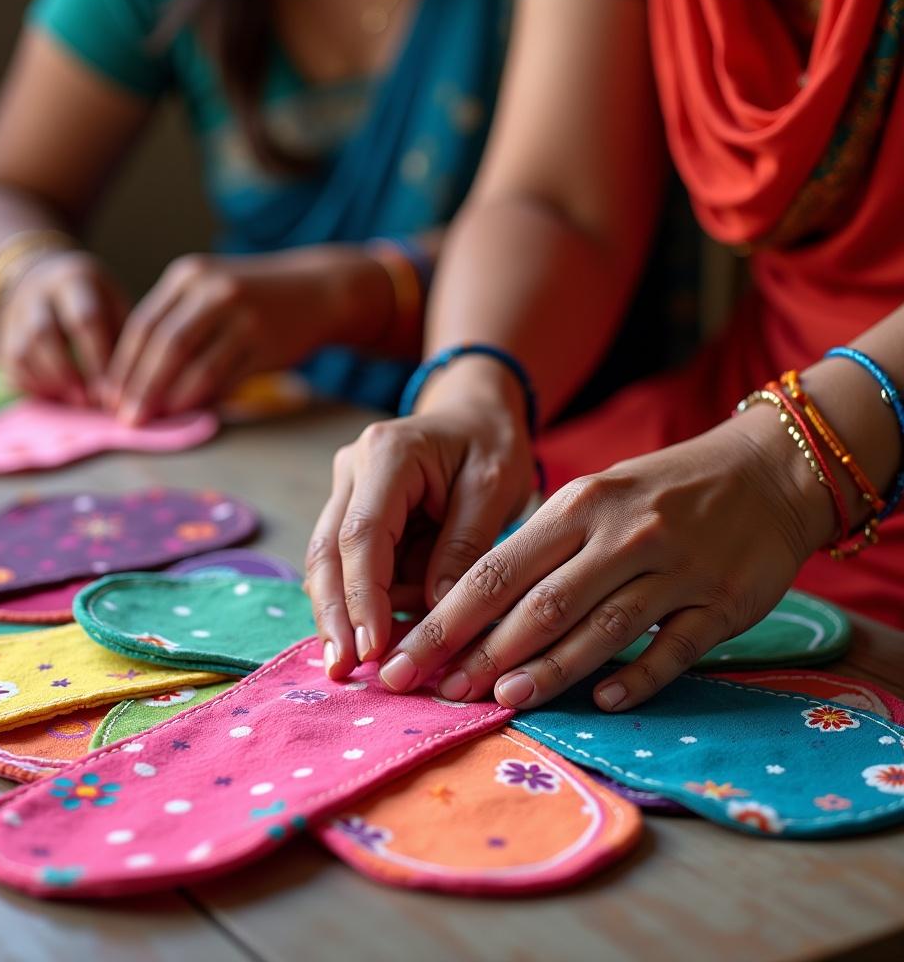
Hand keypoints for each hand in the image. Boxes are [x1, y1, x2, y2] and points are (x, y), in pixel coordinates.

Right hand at [0, 250, 127, 405]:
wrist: (43, 277)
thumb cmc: (96, 300)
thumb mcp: (114, 302)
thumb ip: (123, 336)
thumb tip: (136, 384)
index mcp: (73, 280)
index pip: (84, 319)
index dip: (97, 358)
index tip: (113, 389)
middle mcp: (37, 293)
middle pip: (44, 334)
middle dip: (68, 373)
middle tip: (90, 401)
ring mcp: (13, 312)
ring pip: (21, 350)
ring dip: (49, 382)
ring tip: (76, 402)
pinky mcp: (1, 334)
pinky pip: (8, 364)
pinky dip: (31, 385)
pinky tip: (54, 397)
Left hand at [105, 246, 395, 423]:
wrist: (317, 290)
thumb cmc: (253, 299)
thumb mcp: (209, 292)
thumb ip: (176, 323)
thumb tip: (137, 380)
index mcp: (189, 276)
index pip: (144, 324)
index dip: (123, 365)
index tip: (109, 396)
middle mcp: (213, 291)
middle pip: (164, 346)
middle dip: (140, 387)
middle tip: (126, 418)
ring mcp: (243, 316)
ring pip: (195, 365)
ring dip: (170, 398)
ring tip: (152, 420)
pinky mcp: (266, 342)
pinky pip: (227, 378)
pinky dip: (205, 399)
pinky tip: (191, 412)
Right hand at [305, 356, 536, 678]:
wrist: (475, 411)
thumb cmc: (490, 443)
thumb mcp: (493, 487)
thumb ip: (464, 547)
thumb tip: (434, 614)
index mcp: (388, 455)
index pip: (362, 534)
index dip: (362, 596)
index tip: (371, 649)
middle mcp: (353, 469)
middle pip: (328, 551)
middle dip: (333, 615)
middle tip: (341, 670)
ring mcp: (346, 489)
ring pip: (327, 561)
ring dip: (339, 614)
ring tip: (354, 666)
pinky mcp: (352, 510)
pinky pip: (346, 563)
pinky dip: (356, 601)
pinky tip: (366, 640)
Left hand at [375, 406, 835, 711]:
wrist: (767, 472)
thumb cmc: (661, 490)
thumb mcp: (596, 497)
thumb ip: (544, 550)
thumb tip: (476, 612)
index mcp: (578, 506)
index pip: (498, 569)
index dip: (449, 618)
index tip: (406, 656)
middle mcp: (621, 536)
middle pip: (540, 604)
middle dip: (482, 653)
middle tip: (438, 692)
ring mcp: (675, 570)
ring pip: (600, 628)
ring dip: (549, 670)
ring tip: (502, 701)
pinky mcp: (722, 603)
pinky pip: (673, 648)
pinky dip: (637, 676)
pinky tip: (604, 701)